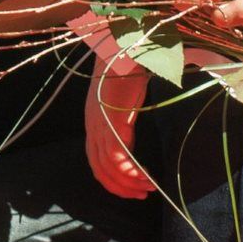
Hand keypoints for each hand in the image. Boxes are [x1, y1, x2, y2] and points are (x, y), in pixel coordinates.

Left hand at [85, 57, 152, 199]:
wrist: (126, 47)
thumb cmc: (129, 67)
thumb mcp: (125, 98)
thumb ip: (125, 117)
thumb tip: (134, 131)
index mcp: (95, 121)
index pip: (96, 159)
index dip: (113, 178)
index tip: (133, 185)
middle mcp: (93, 126)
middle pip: (100, 169)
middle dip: (121, 187)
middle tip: (142, 194)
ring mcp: (101, 125)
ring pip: (110, 168)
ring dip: (130, 183)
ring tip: (149, 187)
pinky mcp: (112, 123)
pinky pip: (118, 159)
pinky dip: (131, 173)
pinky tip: (146, 177)